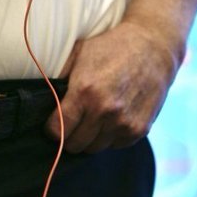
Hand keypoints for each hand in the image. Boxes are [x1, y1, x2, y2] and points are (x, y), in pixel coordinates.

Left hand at [48, 20, 174, 153]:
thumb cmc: (111, 47)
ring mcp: (124, 122)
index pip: (58, 130)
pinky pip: (116, 145)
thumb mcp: (79, 52)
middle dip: (68, 137)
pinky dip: (109, 137)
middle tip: (69, 126)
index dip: (51, 130)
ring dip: (89, 138)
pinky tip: (108, 121)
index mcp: (85, 92)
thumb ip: (60, 75)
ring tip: (90, 122)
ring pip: (95, 148)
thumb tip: (43, 93)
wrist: (152, 47)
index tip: (51, 125)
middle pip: (75, 144)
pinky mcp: (140, 128)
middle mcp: (105, 111)